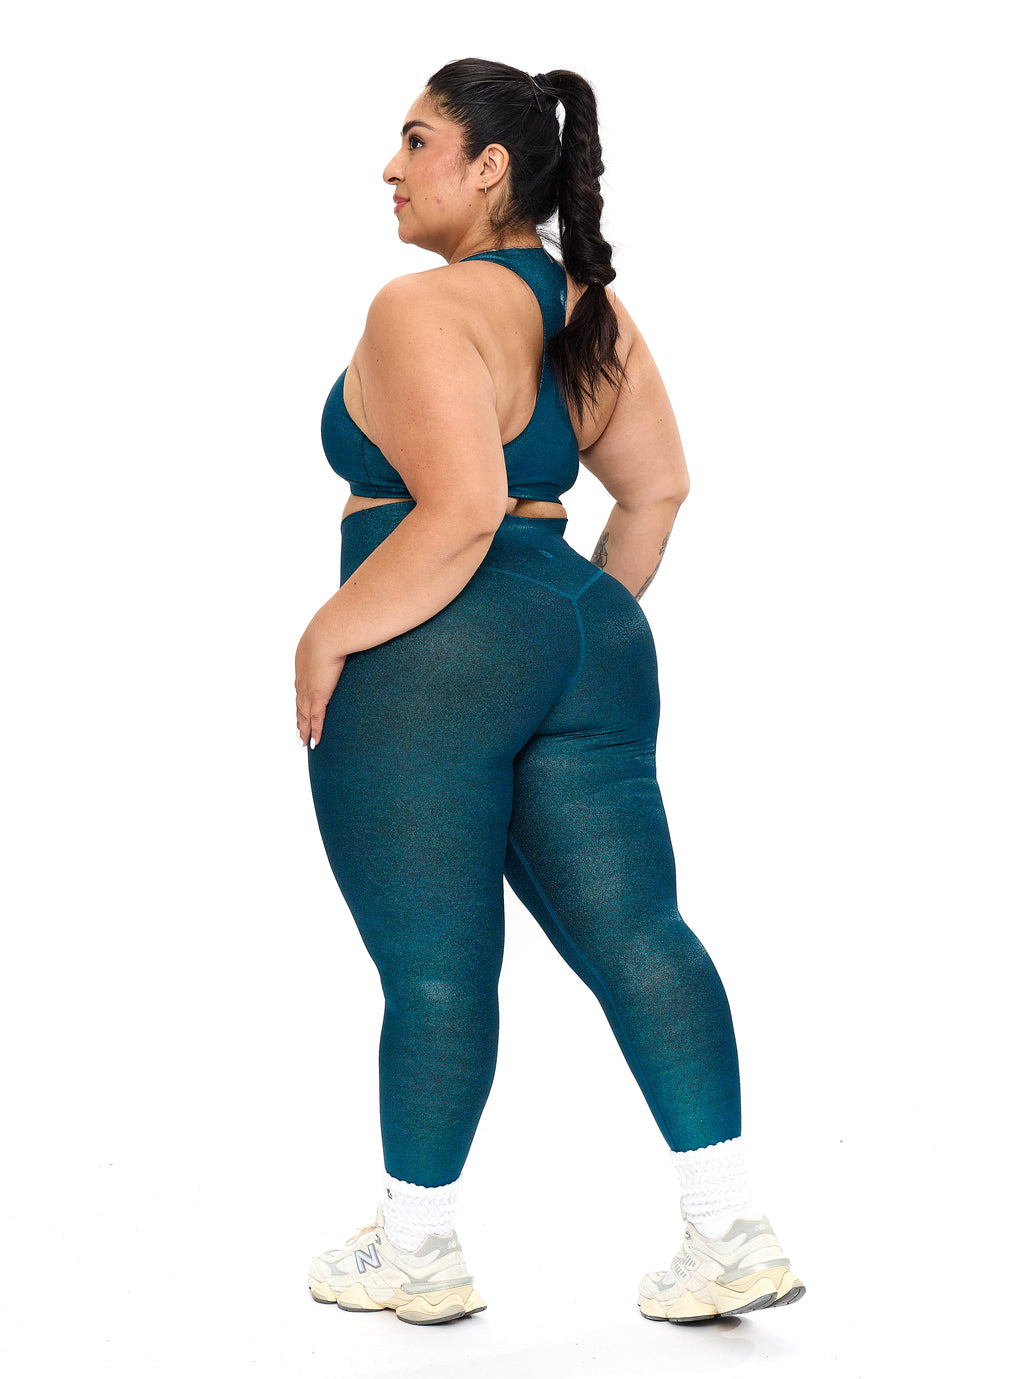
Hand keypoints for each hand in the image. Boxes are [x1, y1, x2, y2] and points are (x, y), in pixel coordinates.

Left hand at [295, 616, 346, 749]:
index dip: (301, 698)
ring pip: (304, 715)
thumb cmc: (336, 627)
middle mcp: (303, 678)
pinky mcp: (318, 696)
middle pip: (299, 704)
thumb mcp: (335, 632)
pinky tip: (315, 743)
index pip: (302, 685)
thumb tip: (353, 628)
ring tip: (303, 741)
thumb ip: (342, 634)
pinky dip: (315, 732)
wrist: (330, 632)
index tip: (301, 706)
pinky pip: (315, 720)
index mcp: (304, 661)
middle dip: (299, 718)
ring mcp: (309, 688)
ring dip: (303, 729)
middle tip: (298, 731)